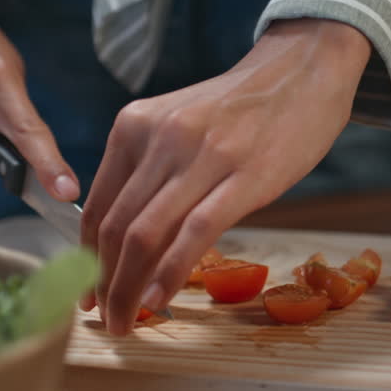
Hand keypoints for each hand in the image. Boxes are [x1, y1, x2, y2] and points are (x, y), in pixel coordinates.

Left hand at [80, 18, 371, 334]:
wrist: (304, 67)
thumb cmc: (244, 104)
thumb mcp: (179, 124)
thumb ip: (150, 169)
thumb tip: (129, 237)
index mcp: (134, 126)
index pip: (97, 206)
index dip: (86, 259)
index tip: (88, 292)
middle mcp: (159, 138)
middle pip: (115, 227)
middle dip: (103, 284)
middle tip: (105, 320)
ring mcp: (201, 156)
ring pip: (145, 235)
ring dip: (128, 289)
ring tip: (126, 323)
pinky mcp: (243, 176)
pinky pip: (194, 233)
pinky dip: (170, 273)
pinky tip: (159, 300)